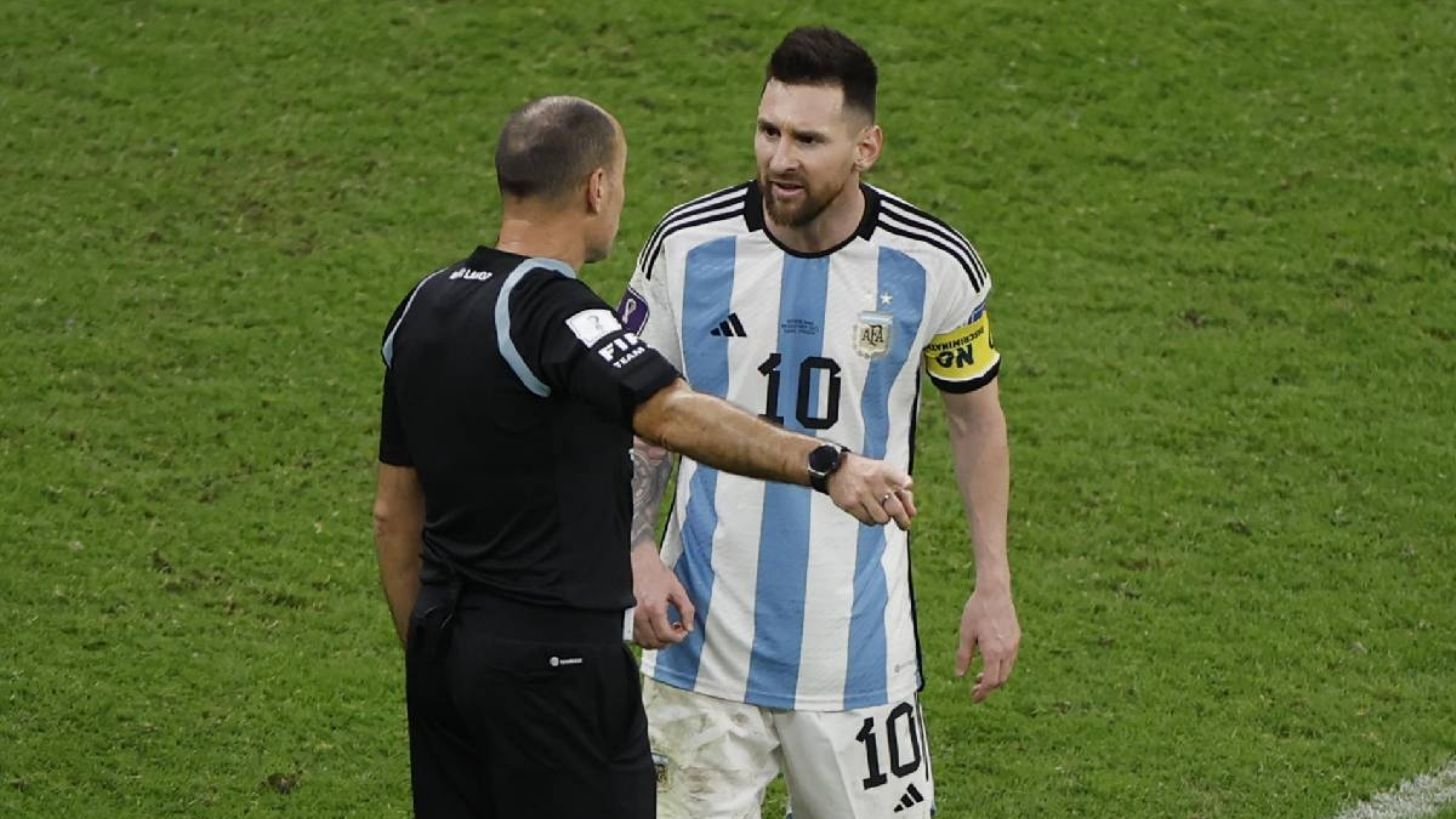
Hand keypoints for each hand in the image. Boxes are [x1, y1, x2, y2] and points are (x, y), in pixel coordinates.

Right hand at [630, 542, 694, 648]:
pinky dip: (644, 637)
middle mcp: (639, 615)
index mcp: (654, 608)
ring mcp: (628, 616)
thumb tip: (689, 627)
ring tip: (664, 630)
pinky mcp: (622, 616)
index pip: (665, 636)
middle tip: (674, 631)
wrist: (637, 560)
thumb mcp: (676, 589)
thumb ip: (687, 609)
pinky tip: (652, 628)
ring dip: (656, 641)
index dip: (678, 638)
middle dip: (668, 641)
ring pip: (642, 642)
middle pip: (654, 642)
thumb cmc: (655, 572)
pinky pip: (633, 636)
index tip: (682, 631)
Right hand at [825, 453, 916, 529]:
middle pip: (896, 508)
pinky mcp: (851, 504)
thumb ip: (900, 488)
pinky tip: (868, 512)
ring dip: (884, 519)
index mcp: (885, 471)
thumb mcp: (884, 470)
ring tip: (880, 513)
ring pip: (882, 519)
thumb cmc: (866, 472)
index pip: (904, 482)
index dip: (907, 492)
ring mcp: (862, 493)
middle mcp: (874, 481)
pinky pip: (868, 520)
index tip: (909, 498)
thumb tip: (912, 513)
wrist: (836, 468)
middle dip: (903, 520)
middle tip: (904, 525)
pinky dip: (871, 520)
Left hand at [956, 587, 1019, 702]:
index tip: (973, 697)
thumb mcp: (965, 634)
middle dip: (988, 687)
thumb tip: (959, 676)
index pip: (991, 682)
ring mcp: (1014, 644)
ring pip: (1007, 670)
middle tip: (974, 689)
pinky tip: (988, 661)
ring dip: (995, 677)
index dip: (982, 693)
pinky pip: (1010, 659)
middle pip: (1001, 679)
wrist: (995, 591)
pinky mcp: (1016, 637)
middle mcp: (1007, 651)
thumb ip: (963, 656)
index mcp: (993, 652)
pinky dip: (1000, 666)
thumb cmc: (976, 611)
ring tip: (979, 677)